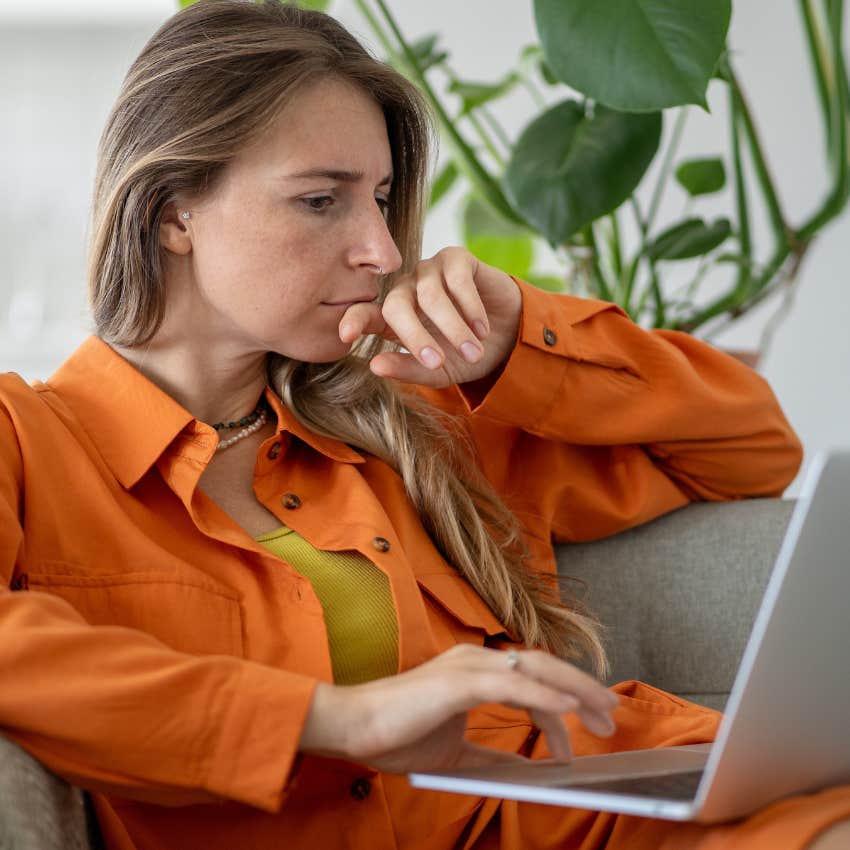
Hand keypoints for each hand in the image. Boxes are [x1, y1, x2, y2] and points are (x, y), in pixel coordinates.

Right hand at [299, 644, 618, 773]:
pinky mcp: (458, 682)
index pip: (534, 679)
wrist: (353, 727)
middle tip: (612, 715)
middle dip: (583, 689)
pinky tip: (567, 710)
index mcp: (477, 670)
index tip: (589, 729)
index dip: (566, 702)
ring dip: (574, 690)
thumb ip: (494, 755)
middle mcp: (477, 659)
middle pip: (544, 668)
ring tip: (602, 712)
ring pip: (535, 670)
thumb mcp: (458, 752)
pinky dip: (543, 697)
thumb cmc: (398, 733)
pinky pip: (510, 686)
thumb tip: (529, 769)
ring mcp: (468, 667)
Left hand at [338, 247, 521, 387]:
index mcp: (394, 319)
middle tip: (437, 363)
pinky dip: (470, 308)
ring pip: (430, 295)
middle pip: (396, 305)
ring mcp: (430, 271)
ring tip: (473, 352)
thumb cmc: (467, 354)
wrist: (509, 337)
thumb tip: (375, 365)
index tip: (346, 337)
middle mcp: (407, 290)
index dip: (353, 321)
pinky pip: (457, 279)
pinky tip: (482, 329)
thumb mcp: (439, 371)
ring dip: (453, 329)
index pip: (364, 314)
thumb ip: (408, 368)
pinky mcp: (457, 259)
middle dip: (416, 337)